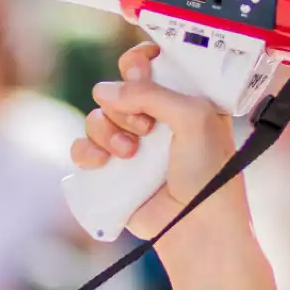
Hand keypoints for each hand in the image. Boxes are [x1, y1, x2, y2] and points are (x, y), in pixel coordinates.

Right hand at [69, 42, 249, 241]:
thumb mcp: (194, 118)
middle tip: (147, 126)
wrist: (196, 227)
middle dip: (126, 104)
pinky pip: (82, 147)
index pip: (151, 63)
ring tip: (130, 152)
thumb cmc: (208, 172)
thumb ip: (152, 93)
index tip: (139, 71)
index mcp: (183, 98)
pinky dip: (86, 151)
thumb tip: (105, 90)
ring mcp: (132, 143)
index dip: (140, 63)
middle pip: (118, 88)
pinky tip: (103, 162)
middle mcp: (156, 117)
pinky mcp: (112, 169)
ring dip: (108, 130)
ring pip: (97, 116)